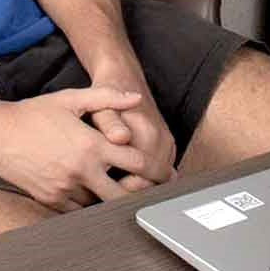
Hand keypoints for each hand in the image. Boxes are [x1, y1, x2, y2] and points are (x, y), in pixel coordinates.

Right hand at [0, 85, 171, 211]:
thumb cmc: (34, 113)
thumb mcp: (70, 99)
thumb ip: (106, 97)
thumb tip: (135, 97)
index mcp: (90, 145)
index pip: (136, 163)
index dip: (155, 167)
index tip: (164, 170)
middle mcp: (81, 170)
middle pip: (124, 194)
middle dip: (139, 192)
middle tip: (149, 189)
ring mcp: (66, 188)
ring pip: (101, 203)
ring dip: (111, 196)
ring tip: (119, 187)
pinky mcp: (52, 200)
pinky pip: (79, 209)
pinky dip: (88, 202)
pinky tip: (90, 189)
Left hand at [88, 64, 176, 191]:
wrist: (122, 76)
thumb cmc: (107, 92)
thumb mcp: (101, 104)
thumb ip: (110, 122)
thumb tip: (120, 138)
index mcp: (146, 133)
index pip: (141, 178)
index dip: (122, 190)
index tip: (105, 191)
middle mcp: (161, 140)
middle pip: (152, 182)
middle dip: (132, 192)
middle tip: (109, 194)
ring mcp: (166, 143)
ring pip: (158, 179)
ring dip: (140, 185)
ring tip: (117, 186)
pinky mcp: (167, 145)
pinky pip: (161, 170)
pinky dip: (147, 177)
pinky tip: (128, 177)